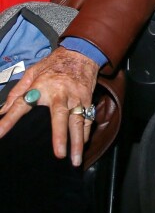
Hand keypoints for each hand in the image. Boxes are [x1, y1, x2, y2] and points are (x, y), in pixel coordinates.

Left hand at [0, 48, 98, 165]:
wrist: (81, 52)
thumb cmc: (54, 63)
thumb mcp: (32, 72)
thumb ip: (17, 92)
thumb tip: (2, 111)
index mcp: (41, 86)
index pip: (21, 105)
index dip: (9, 120)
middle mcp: (60, 93)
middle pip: (60, 117)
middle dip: (60, 136)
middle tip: (59, 154)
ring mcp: (76, 97)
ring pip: (78, 121)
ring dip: (78, 141)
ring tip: (75, 159)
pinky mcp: (87, 98)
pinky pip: (88, 118)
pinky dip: (86, 132)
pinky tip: (83, 144)